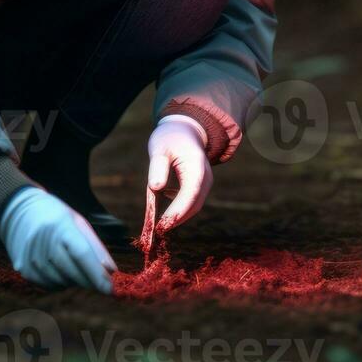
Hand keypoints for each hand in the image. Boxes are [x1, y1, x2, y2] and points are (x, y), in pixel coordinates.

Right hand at [0, 186, 116, 293]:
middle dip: (90, 280)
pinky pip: (49, 285)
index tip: (111, 288)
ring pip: (61, 282)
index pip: (81, 254)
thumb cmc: (57, 217)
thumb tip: (111, 272)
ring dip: (75, 280)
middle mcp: (43, 241)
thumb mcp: (79, 223)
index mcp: (60, 225)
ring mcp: (30, 256)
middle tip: (101, 281)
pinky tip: (61, 269)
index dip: (97, 273)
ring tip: (74, 265)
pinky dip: (60, 282)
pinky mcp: (23, 268)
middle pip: (72, 271)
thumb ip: (96, 248)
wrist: (19, 211)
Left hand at [147, 114, 212, 233]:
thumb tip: (155, 187)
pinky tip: (163, 211)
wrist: (186, 130)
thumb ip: (157, 167)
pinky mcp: (201, 187)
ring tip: (157, 226)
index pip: (190, 193)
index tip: (161, 225)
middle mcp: (206, 176)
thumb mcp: (159, 147)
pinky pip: (192, 203)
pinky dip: (179, 211)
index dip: (177, 211)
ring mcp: (206, 183)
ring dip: (177, 218)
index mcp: (196, 165)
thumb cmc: (170, 138)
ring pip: (194, 206)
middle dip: (176, 219)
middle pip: (194, 204)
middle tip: (156, 231)